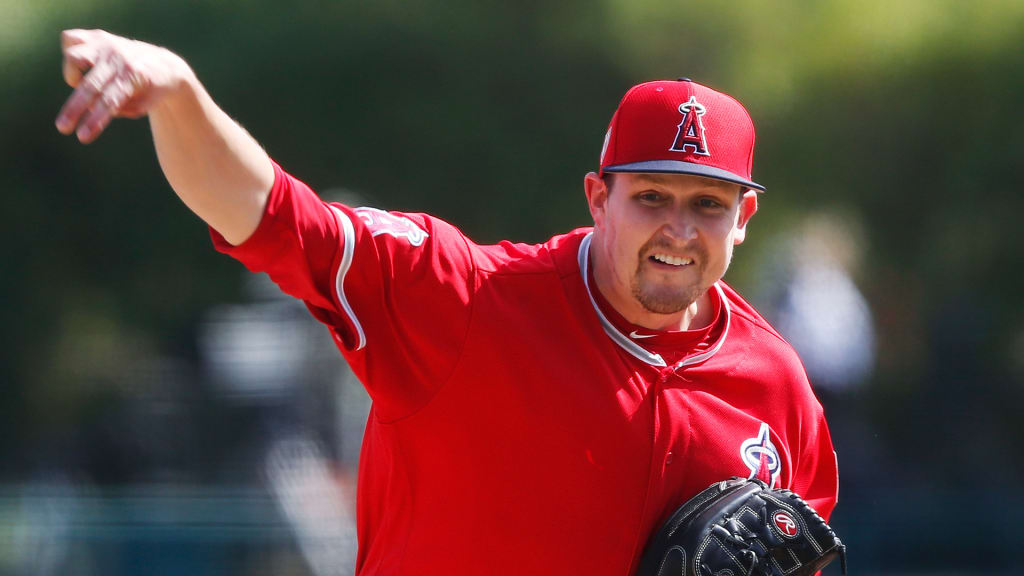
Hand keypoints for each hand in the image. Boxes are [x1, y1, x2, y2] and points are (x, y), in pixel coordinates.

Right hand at [55, 29, 194, 143]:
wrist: (163, 64)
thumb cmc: (151, 90)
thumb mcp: (146, 105)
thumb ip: (124, 110)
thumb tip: (94, 109)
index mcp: (134, 77)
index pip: (111, 102)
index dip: (95, 120)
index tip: (82, 137)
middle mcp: (118, 58)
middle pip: (91, 86)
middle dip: (74, 109)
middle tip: (62, 128)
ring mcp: (106, 44)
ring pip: (74, 57)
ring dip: (73, 77)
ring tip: (82, 85)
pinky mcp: (96, 36)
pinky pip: (70, 40)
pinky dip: (70, 55)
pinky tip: (82, 66)